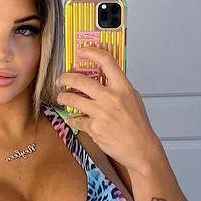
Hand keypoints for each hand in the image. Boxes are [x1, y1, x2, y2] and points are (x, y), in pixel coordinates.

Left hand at [55, 45, 159, 175]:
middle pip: (82, 81)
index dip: (92, 53)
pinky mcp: (94, 128)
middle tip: (61, 79)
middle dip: (67, 78)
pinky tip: (72, 118)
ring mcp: (101, 113)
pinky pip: (78, 120)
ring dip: (64, 97)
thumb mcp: (133, 99)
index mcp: (123, 87)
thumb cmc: (138, 126)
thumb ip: (119, 88)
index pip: (106, 62)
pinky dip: (73, 119)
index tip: (82, 52)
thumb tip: (105, 78)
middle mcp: (111, 98)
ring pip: (74, 100)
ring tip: (61, 97)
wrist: (140, 148)